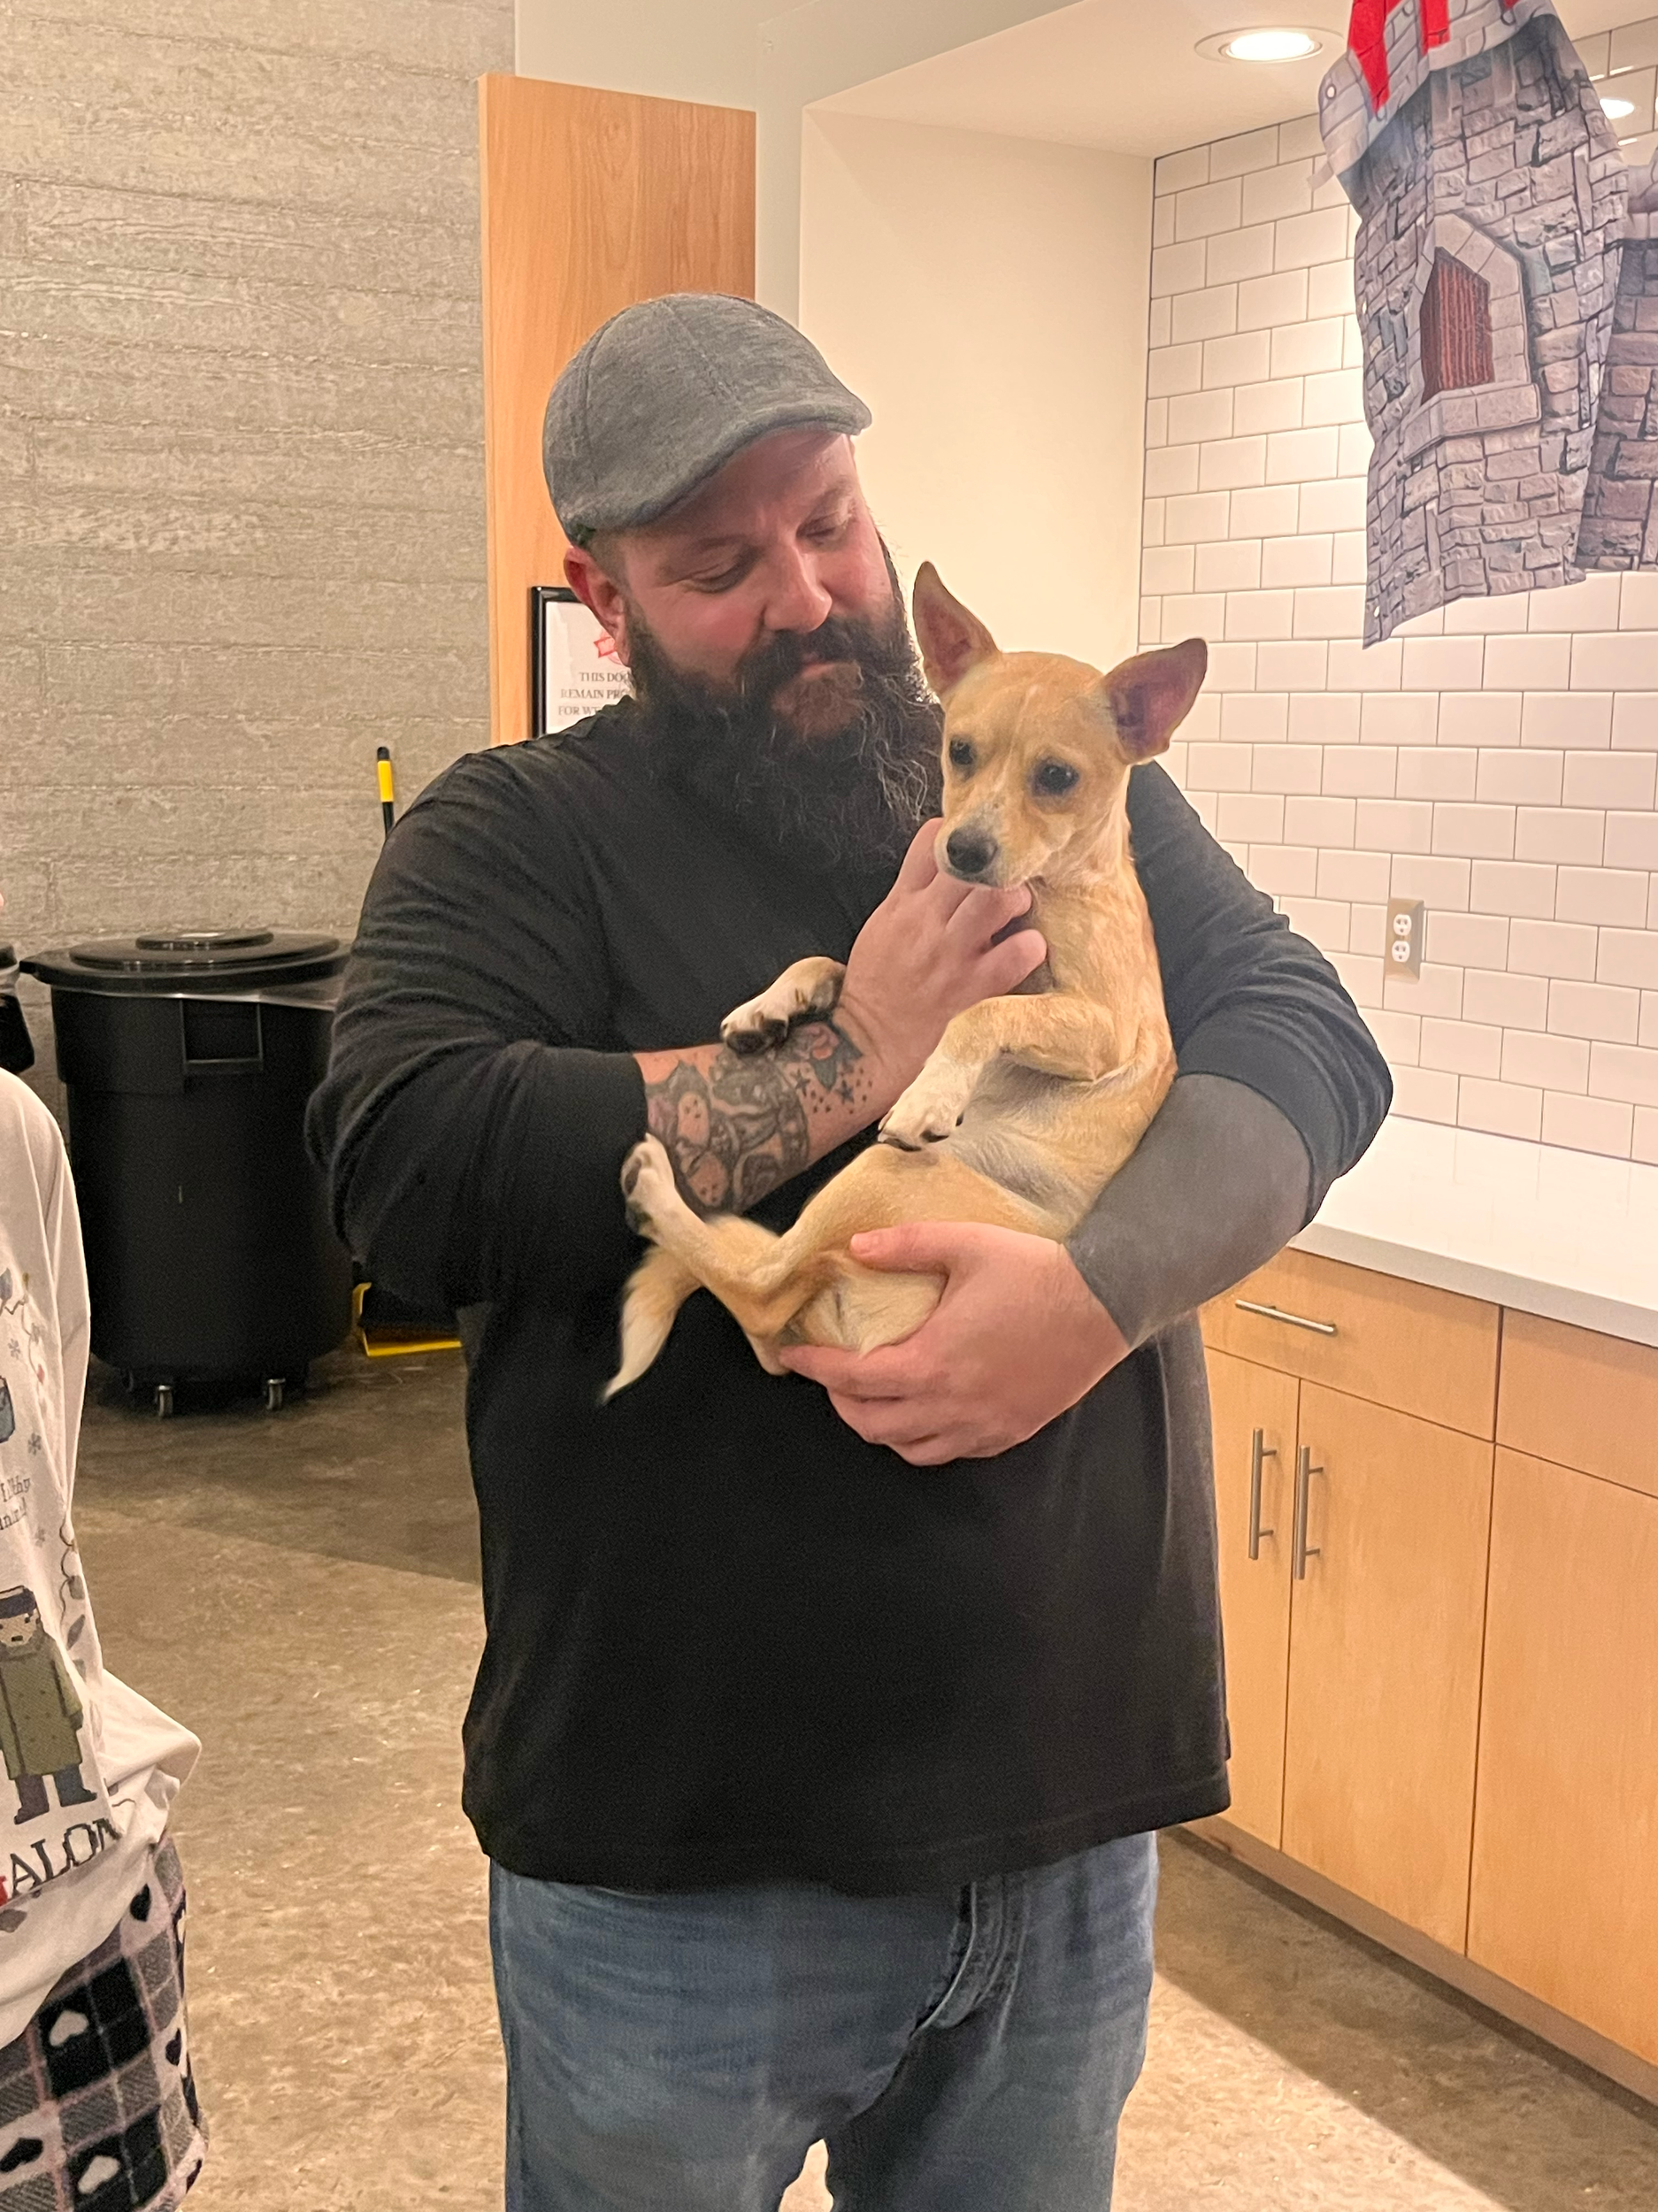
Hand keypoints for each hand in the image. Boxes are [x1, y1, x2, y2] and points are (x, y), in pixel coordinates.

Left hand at [779, 1221, 1129, 1464]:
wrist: (1106, 1304)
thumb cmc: (1034, 1272)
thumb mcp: (965, 1243)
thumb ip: (905, 1245)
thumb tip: (855, 1247)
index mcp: (932, 1362)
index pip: (854, 1378)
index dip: (816, 1368)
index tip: (792, 1355)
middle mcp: (951, 1406)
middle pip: (872, 1425)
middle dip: (840, 1402)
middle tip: (832, 1373)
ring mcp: (982, 1427)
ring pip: (909, 1449)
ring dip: (879, 1426)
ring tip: (871, 1396)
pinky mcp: (1008, 1433)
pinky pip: (950, 1452)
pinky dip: (923, 1438)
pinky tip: (923, 1411)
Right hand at [834, 822, 1043, 1110]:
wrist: (868, 1037)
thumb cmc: (878, 981)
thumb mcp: (884, 924)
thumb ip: (913, 892)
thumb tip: (947, 866)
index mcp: (902, 901)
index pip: (932, 841)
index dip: (961, 838)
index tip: (975, 853)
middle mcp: (925, 920)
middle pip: (970, 865)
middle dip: (998, 865)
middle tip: (1010, 880)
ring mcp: (948, 953)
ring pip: (996, 900)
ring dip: (1017, 898)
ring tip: (1019, 909)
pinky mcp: (968, 987)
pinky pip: (1012, 957)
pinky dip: (1030, 948)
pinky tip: (1030, 948)